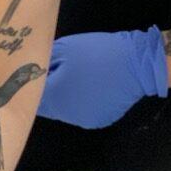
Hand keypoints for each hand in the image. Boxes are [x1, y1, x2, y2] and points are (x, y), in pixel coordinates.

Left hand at [38, 27, 167, 128]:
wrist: (137, 64)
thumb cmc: (98, 53)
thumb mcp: (65, 48)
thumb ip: (44, 62)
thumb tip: (34, 71)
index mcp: (55, 98)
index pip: (32, 97)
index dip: (34, 86)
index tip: (39, 74)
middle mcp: (67, 116)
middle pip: (48, 106)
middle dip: (51, 91)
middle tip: (61, 71)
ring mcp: (84, 121)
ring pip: (66, 110)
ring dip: (67, 97)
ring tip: (80, 77)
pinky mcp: (100, 121)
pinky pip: (83, 112)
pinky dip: (83, 101)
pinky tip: (93, 87)